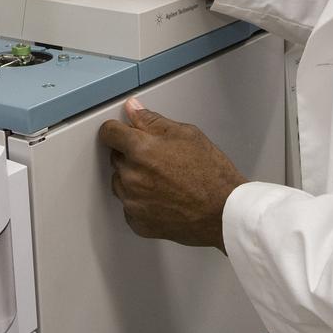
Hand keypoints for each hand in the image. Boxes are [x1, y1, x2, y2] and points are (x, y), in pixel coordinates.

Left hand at [99, 99, 245, 249]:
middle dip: (131, 154)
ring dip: (134, 178)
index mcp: (141, 150)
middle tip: (159, 158)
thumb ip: (153, 121)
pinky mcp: (138, 222)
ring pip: (121, 182)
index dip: (116, 130)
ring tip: (164, 179)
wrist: (224, 212)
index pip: (109, 133)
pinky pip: (130, 206)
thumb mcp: (187, 134)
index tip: (120, 132)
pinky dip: (141, 201)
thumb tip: (134, 110)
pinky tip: (163, 197)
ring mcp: (133, 202)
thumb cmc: (211, 174)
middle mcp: (131, 177)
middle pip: (116, 158)